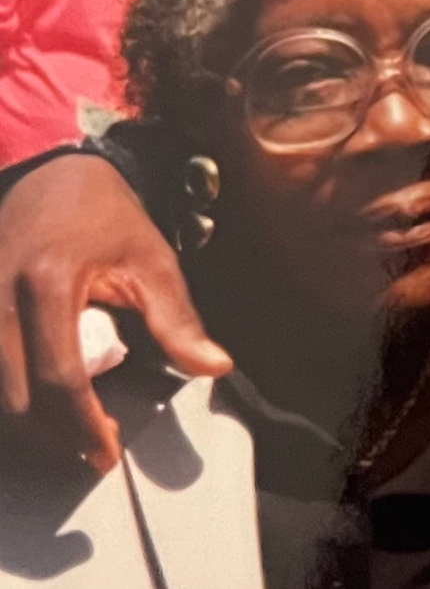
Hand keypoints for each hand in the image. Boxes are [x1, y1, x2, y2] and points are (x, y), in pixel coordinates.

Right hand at [0, 155, 230, 470]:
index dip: (82, 426)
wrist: (49, 173)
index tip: (106, 453)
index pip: (58, 379)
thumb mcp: (153, 259)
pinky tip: (41, 403)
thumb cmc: (105, 215)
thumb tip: (214, 368)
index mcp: (48, 285)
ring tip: (72, 431)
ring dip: (27, 423)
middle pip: (14, 399)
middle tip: (93, 450)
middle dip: (53, 436)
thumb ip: (178, 319)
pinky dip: (8, 397)